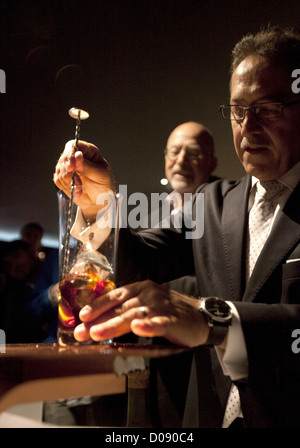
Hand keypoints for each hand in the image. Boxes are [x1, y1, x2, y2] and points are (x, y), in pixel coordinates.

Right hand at [53, 140, 114, 221]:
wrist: (99, 201)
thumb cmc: (104, 186)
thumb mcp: (100, 175)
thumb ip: (88, 166)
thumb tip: (78, 155)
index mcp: (88, 151)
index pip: (73, 145)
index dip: (70, 154)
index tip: (71, 167)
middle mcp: (77, 156)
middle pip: (64, 158)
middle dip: (70, 173)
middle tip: (78, 184)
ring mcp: (69, 166)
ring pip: (60, 170)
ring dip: (69, 183)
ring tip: (80, 190)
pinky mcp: (63, 177)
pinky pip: (58, 180)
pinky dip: (66, 188)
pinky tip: (76, 192)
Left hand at [74, 280, 209, 346]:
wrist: (201, 316)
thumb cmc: (169, 312)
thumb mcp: (146, 305)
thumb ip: (126, 309)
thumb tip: (98, 322)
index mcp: (141, 288)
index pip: (115, 296)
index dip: (97, 305)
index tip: (81, 317)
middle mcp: (149, 293)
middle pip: (120, 307)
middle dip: (98, 320)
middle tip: (81, 332)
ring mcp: (161, 306)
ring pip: (134, 315)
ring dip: (115, 324)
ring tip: (98, 333)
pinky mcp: (174, 319)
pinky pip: (159, 323)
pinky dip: (148, 326)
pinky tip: (138, 329)